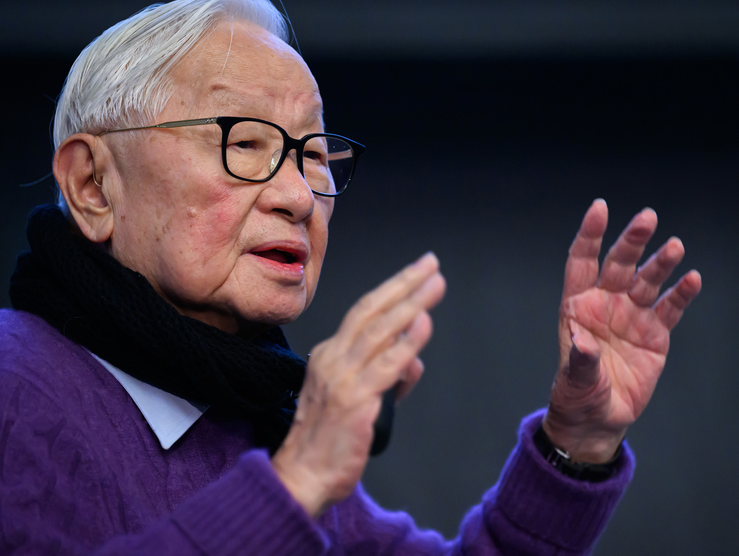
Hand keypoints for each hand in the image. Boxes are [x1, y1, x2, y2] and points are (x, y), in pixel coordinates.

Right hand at [271, 253, 445, 516]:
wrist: (302, 476)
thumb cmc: (329, 441)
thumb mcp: (359, 399)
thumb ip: (387, 377)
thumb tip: (414, 360)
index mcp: (328, 355)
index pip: (363, 314)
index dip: (392, 290)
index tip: (416, 273)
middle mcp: (332, 359)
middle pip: (370, 309)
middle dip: (403, 283)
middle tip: (430, 263)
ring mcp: (341, 378)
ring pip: (379, 330)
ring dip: (411, 303)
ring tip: (436, 284)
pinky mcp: (354, 400)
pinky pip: (386, 365)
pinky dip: (407, 341)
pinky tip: (424, 324)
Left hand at [543, 199, 701, 462]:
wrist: (599, 418)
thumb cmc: (578, 394)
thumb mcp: (575, 380)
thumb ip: (580, 360)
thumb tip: (582, 343)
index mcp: (578, 307)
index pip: (582, 261)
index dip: (590, 234)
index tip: (600, 208)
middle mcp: (605, 304)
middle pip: (619, 264)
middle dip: (632, 241)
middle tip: (648, 218)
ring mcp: (631, 316)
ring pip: (647, 281)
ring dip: (660, 263)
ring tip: (673, 247)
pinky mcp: (655, 334)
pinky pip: (669, 308)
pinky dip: (680, 293)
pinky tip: (691, 279)